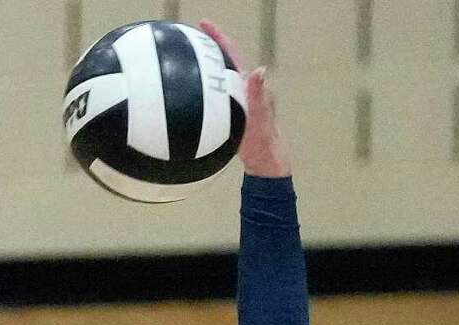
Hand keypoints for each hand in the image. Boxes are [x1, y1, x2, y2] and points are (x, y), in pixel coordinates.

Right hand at [198, 17, 290, 176]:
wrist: (266, 165)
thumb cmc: (264, 144)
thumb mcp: (259, 119)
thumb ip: (258, 96)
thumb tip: (259, 70)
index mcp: (250, 87)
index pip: (234, 56)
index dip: (220, 38)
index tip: (204, 24)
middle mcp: (245, 90)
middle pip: (228, 61)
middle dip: (213, 46)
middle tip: (194, 35)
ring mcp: (240, 102)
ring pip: (224, 76)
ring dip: (210, 65)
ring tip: (192, 56)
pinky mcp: (235, 113)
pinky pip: (220, 93)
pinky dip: (209, 85)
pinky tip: (198, 90)